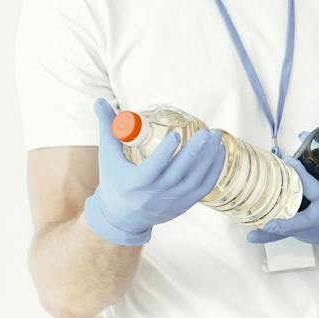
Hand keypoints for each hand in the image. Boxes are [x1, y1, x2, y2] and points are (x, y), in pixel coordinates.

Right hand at [84, 99, 223, 246]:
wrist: (122, 217)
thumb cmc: (115, 180)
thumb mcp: (108, 156)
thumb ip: (108, 128)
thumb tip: (99, 101)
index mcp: (136, 182)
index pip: (153, 168)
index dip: (166, 152)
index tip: (178, 134)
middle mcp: (155, 194)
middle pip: (179, 173)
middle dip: (195, 152)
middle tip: (207, 132)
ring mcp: (172, 201)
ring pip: (195, 180)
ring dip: (209, 158)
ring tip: (215, 137)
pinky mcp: (184, 205)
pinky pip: (203, 187)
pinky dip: (214, 170)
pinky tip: (219, 152)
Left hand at [247, 157, 318, 259]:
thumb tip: (302, 134)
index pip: (313, 186)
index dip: (300, 172)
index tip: (287, 159)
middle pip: (300, 220)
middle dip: (285, 221)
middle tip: (270, 222)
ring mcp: (311, 229)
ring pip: (289, 230)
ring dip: (270, 232)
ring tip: (251, 235)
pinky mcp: (305, 235)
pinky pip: (285, 234)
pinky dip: (269, 235)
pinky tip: (251, 236)